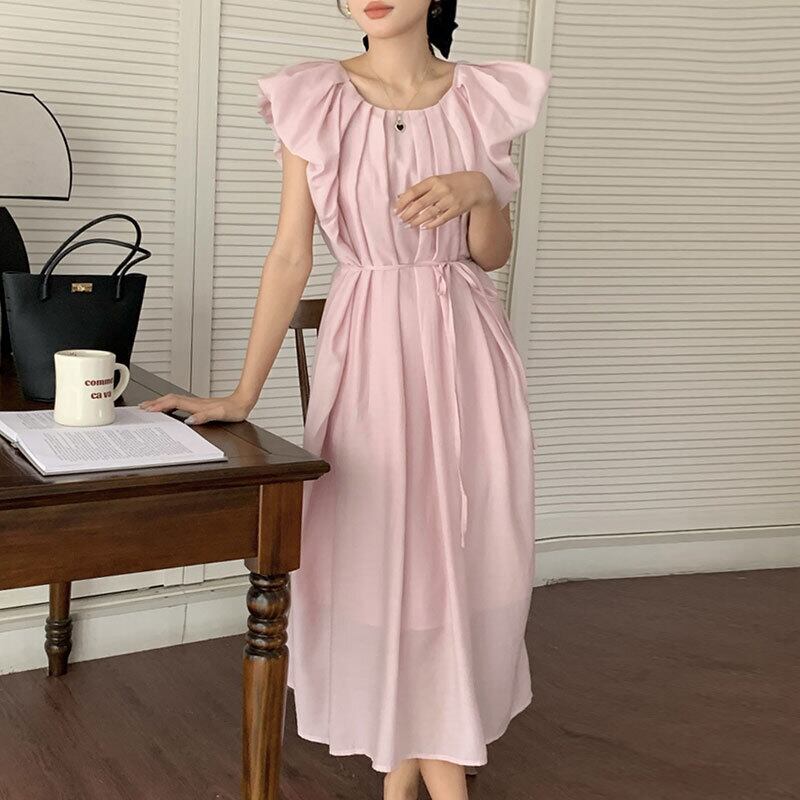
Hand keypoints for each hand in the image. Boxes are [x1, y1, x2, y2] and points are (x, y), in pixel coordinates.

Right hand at [138, 391, 254, 424]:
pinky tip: (169, 407)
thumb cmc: (233, 409)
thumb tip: (190, 420)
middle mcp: (194, 402)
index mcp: (196, 405)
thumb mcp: (220, 414)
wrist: (242, 402)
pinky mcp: (199, 405)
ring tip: (150, 406)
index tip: (147, 409)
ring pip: (173, 400)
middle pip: (170, 399)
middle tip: (142, 407)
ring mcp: (196, 403)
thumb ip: (204, 416)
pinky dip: (170, 404)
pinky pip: (180, 403)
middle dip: (155, 402)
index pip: (173, 403)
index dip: (159, 405)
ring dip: (161, 402)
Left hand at [393, 171, 495, 229]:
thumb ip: (421, 189)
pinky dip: (431, 224)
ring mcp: (449, 200)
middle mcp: (441, 189)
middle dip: (408, 213)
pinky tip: (423, 227)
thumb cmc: (453, 183)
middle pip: (420, 204)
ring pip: (429, 213)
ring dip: (417, 221)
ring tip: (409, 225)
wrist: (477, 185)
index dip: (403, 201)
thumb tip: (400, 196)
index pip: (414, 191)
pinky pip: (441, 219)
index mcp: (434, 180)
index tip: (396, 209)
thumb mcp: (437, 181)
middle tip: (401, 220)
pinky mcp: (456, 210)